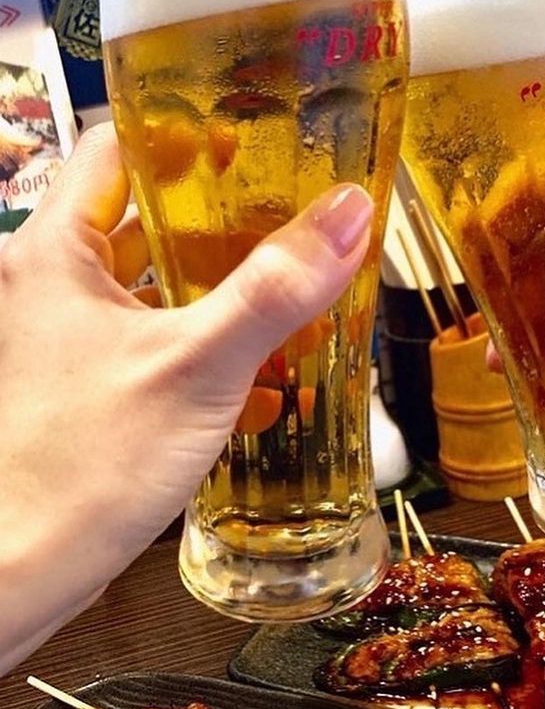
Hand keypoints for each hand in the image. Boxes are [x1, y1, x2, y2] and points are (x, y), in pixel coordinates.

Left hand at [0, 123, 371, 673]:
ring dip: (214, 281)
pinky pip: (149, 332)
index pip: (115, 149)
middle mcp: (48, 282)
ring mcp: (63, 333)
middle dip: (216, 217)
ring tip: (285, 282)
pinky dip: (199, 333)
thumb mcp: (197, 366)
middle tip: (286, 213)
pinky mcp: (83, 377)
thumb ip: (274, 288)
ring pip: (149, 279)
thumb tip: (346, 215)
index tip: (248, 142)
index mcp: (53, 251)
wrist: (21, 572)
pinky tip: (256, 361)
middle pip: (140, 215)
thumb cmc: (83, 467)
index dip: (181, 136)